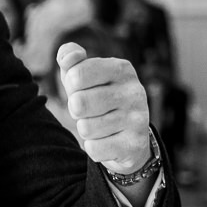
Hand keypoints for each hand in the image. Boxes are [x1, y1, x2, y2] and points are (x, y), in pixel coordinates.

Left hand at [56, 43, 151, 173]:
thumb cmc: (97, 99)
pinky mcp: (135, 144)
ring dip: (86, 130)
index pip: (76, 75)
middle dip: (76, 111)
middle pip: (79, 103)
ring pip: (85, 128)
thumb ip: (69, 58)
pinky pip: (94, 149)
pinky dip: (94, 148)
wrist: (128, 138)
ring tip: (101, 126)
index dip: (71, 87)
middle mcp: (134, 91)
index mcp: (122, 69)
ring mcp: (138, 119)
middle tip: (90, 112)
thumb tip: (68, 57)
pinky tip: (108, 141)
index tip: (82, 90)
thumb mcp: (82, 75)